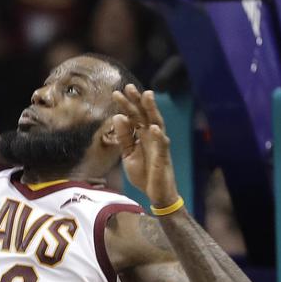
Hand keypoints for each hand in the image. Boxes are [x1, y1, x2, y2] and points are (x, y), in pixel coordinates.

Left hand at [112, 85, 179, 208]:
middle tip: (129, 87)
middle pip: (145, 116)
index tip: (117, 92)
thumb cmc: (144, 173)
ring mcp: (159, 146)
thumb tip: (118, 116)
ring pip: (157, 124)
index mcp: (142, 136)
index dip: (127, 105)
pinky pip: (163, 146)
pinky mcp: (163, 159)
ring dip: (152, 111)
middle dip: (138, 101)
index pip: (134, 116)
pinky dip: (159, 136)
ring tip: (147, 96)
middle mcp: (152, 137)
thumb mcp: (128, 154)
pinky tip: (154, 127)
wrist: (156, 194)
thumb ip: (124, 137)